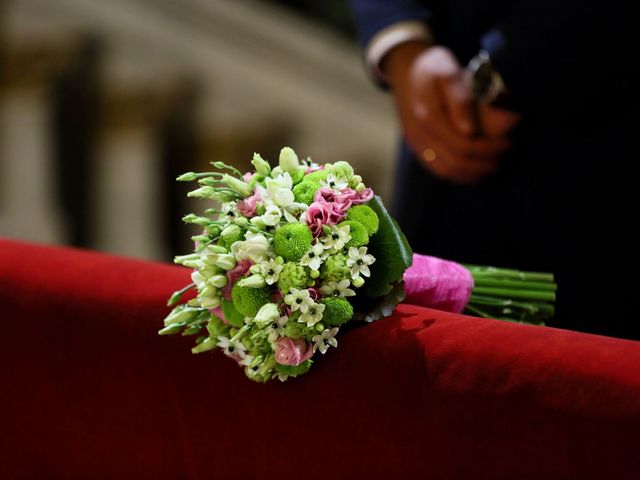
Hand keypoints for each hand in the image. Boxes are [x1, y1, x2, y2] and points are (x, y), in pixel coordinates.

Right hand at [384, 43, 512, 183]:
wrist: (406, 70)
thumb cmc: (435, 68)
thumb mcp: (450, 74)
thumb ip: (461, 100)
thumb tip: (470, 132)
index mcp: (428, 115)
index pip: (463, 144)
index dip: (488, 148)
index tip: (507, 143)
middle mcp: (419, 133)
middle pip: (456, 160)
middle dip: (484, 162)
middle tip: (504, 154)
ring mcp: (415, 142)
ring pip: (446, 170)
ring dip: (472, 172)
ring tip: (493, 166)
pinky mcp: (416, 147)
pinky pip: (436, 169)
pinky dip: (458, 175)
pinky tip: (474, 172)